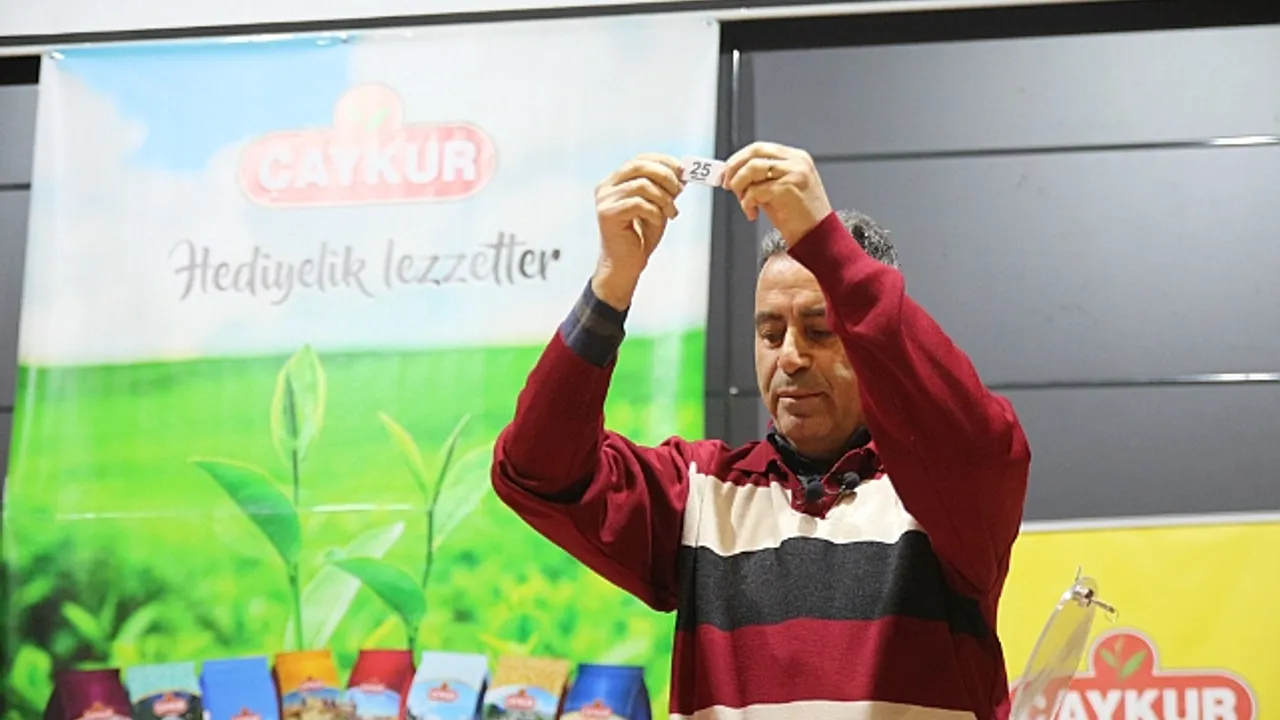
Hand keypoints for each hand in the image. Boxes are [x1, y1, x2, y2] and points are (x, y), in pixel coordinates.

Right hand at [592, 153, 684, 309]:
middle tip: (679, 190)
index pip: (640, 159)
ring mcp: (604, 200)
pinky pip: (638, 204)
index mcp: (616, 181)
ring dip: (663, 198)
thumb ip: (665, 188)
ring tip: (671, 213)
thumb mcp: (657, 206)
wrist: (626, 265)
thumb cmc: (641, 236)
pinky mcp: (607, 215)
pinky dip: (655, 212)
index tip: (682, 171)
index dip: (663, 161)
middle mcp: (606, 187)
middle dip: (665, 175)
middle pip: (638, 166)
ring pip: (641, 185)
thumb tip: (682, 171)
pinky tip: (658, 222)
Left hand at [722, 142, 832, 246]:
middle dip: (734, 169)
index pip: (759, 148)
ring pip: (752, 168)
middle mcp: (796, 161)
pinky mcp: (789, 188)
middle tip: (727, 185)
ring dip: (740, 186)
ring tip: (744, 202)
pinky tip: (752, 213)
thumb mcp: (779, 190)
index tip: (726, 172)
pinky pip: (755, 190)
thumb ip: (760, 179)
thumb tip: (732, 175)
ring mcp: (794, 173)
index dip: (738, 158)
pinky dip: (747, 203)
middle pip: (754, 152)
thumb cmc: (799, 217)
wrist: (818, 238)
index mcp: (795, 158)